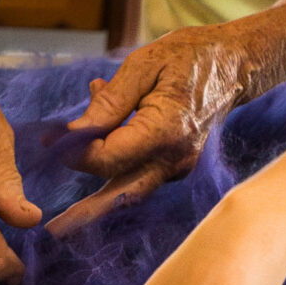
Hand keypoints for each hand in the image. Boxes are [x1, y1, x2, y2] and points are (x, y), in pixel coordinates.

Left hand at [47, 20, 267, 232]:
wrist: (235, 64)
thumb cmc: (189, 56)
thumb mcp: (143, 65)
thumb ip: (109, 102)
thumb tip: (73, 134)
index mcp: (167, 130)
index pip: (109, 157)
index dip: (75, 152)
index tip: (51, 139)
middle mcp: (176, 157)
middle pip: (122, 192)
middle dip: (88, 211)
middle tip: (55, 228)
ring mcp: (180, 165)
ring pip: (130, 189)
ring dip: (99, 193)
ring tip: (67, 217)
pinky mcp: (177, 165)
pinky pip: (140, 175)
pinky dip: (115, 170)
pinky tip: (98, 139)